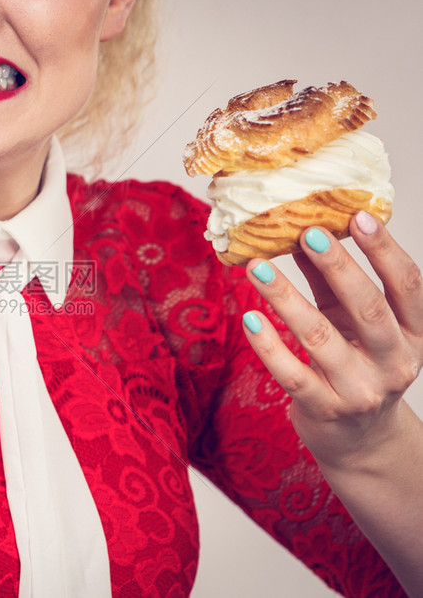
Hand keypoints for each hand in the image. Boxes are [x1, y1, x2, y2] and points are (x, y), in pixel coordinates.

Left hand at [241, 211, 422, 468]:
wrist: (359, 442)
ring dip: (285, 298)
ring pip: (321, 338)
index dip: (385, 249)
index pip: (408, 286)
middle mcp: (394, 363)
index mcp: (413, 335)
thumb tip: (303, 232)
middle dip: (338, 266)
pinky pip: (292, 374)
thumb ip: (330, 283)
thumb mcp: (351, 323)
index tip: (358, 215)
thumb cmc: (355, 366)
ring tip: (257, 268)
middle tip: (308, 231)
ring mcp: (360, 390)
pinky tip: (250, 319)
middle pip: (368, 308)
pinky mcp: (325, 410)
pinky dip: (269, 346)